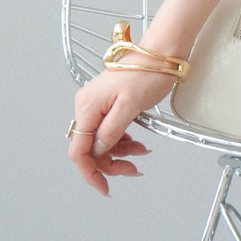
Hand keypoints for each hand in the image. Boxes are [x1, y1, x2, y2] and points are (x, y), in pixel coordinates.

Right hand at [67, 66, 167, 196]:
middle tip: (132, 169)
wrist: (161, 53)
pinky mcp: (108, 104)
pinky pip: (109, 130)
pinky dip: (122, 140)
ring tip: (140, 152)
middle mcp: (87, 106)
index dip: (90, 173)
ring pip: (101, 141)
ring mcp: (97, 105)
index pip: (79, 151)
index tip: (104, 187)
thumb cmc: (147, 73)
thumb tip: (99, 151)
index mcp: (87, 107)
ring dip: (119, 152)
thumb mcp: (129, 107)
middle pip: (91, 148)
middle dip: (110, 163)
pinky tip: (136, 143)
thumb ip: (111, 132)